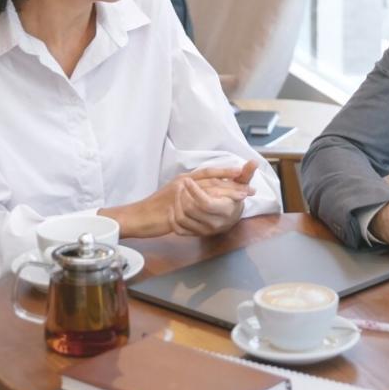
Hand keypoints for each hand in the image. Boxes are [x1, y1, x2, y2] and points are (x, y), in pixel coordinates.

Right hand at [101, 162, 256, 237]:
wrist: (137, 217)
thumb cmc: (155, 210)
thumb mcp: (173, 197)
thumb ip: (189, 193)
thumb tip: (203, 194)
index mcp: (183, 179)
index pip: (209, 172)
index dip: (226, 172)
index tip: (244, 173)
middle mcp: (183, 182)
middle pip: (213, 180)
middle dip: (233, 183)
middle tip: (251, 188)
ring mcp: (180, 193)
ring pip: (209, 189)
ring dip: (228, 193)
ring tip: (244, 196)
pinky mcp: (176, 205)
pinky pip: (197, 204)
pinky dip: (214, 205)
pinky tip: (224, 208)